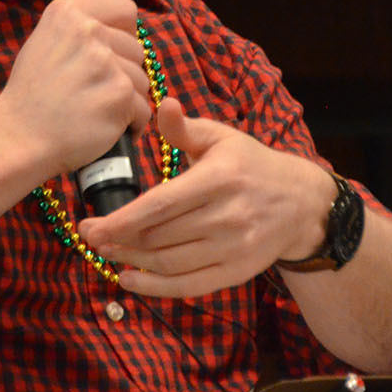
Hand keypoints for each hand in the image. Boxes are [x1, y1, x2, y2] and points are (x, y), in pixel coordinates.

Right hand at [0, 0, 152, 177]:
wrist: (18, 137)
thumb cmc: (31, 96)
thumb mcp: (44, 42)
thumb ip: (80, 29)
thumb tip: (119, 30)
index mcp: (68, 12)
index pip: (125, 10)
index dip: (123, 34)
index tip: (109, 53)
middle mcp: (88, 30)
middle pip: (136, 49)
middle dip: (123, 72)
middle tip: (91, 91)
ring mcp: (105, 62)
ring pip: (141, 80)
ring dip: (126, 100)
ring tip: (93, 110)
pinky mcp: (119, 94)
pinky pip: (143, 109)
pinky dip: (129, 124)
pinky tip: (102, 126)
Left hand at [77, 98, 336, 297]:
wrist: (301, 203)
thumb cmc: (250, 165)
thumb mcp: (221, 138)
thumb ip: (185, 128)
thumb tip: (163, 104)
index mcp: (219, 179)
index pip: (160, 205)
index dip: (122, 219)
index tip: (90, 225)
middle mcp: (228, 216)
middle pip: (159, 236)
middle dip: (118, 239)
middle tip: (91, 236)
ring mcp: (234, 248)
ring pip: (169, 262)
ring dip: (131, 261)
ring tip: (106, 252)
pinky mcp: (237, 272)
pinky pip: (189, 286)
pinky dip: (155, 287)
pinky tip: (128, 279)